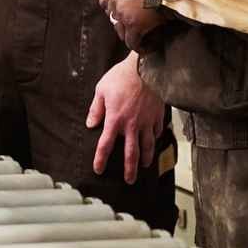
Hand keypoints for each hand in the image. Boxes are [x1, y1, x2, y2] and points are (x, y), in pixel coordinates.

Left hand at [86, 53, 164, 181]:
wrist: (144, 67)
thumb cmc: (121, 76)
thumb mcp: (101, 90)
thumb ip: (96, 109)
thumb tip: (90, 124)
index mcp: (115, 119)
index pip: (105, 145)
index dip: (101, 159)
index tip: (98, 169)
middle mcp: (131, 125)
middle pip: (131, 153)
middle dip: (129, 169)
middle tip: (129, 181)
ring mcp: (147, 122)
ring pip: (147, 146)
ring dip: (145, 158)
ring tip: (144, 166)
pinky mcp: (158, 115)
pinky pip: (157, 131)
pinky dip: (155, 139)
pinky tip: (154, 141)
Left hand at [108, 0, 169, 50]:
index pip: (115, 4)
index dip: (124, 13)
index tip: (135, 19)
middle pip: (116, 19)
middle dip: (126, 27)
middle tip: (139, 33)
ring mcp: (123, 13)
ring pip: (122, 32)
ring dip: (132, 38)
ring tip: (145, 42)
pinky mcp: (133, 25)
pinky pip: (133, 43)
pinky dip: (141, 47)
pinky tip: (149, 48)